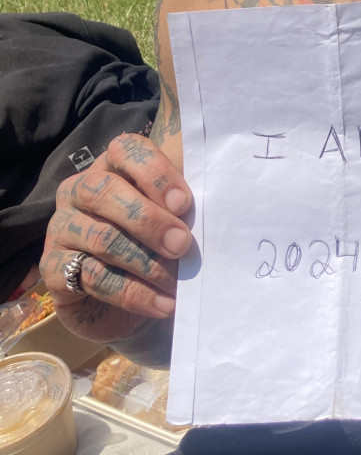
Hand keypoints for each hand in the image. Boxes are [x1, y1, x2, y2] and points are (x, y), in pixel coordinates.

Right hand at [40, 133, 192, 342]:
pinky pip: (92, 277)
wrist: (134, 298)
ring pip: (101, 239)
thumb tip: (213, 203)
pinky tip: (163, 304)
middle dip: (148, 220)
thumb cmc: (156, 244)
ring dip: (146, 263)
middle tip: (182, 244)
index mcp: (111, 166)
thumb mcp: (172, 218)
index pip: (125, 150)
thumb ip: (182, 205)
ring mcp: (61, 228)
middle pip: (104, 192)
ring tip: (177, 282)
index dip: (154, 173)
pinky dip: (133, 293)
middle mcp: (77, 191)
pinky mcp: (52, 268)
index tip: (184, 203)